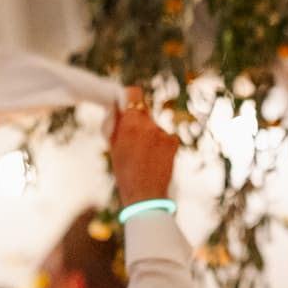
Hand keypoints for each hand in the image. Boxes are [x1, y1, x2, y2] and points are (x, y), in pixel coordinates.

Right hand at [110, 86, 179, 205]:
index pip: (134, 93)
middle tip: (132, 135)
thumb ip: (115, 123)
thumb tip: (115, 106)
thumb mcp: (113, 146)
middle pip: (144, 109)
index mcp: (131, 123)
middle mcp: (149, 124)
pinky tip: (154, 157)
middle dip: (137, 118)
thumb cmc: (125, 172)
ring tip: (143, 154)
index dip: (129, 96)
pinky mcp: (174, 141)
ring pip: (154, 124)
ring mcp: (163, 132)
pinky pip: (165, 135)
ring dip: (149, 132)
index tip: (126, 103)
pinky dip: (160, 143)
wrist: (145, 194)